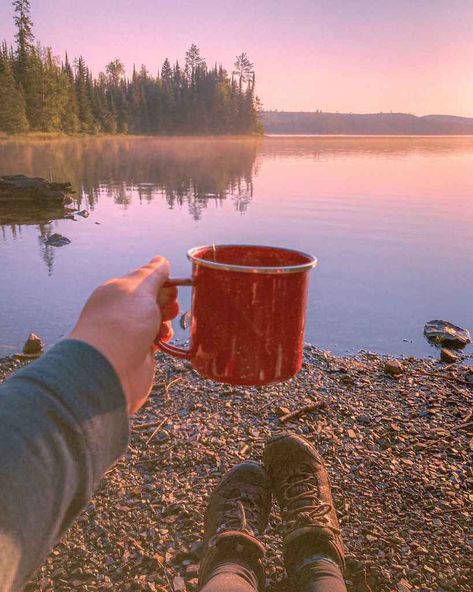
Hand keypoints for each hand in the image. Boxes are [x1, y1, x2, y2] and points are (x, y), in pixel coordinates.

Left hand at [69, 256, 178, 413]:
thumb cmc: (122, 324)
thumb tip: (160, 260)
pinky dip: (163, 337)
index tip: (171, 287)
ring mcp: (129, 332)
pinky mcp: (138, 352)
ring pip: (156, 319)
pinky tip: (162, 339)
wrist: (110, 368)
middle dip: (166, 301)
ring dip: (165, 320)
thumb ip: (153, 274)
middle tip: (169, 308)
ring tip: (163, 325)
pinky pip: (156, 338)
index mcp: (117, 291)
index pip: (144, 280)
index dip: (161, 282)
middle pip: (152, 299)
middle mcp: (121, 310)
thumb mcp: (141, 289)